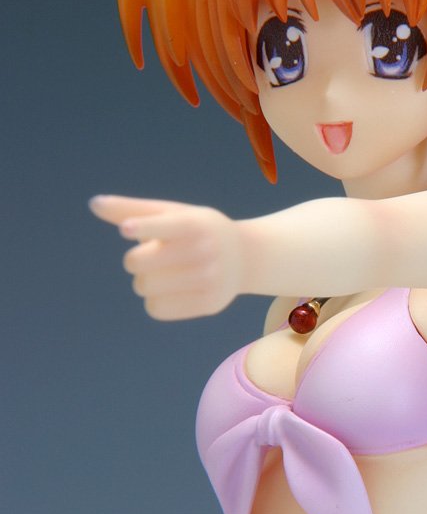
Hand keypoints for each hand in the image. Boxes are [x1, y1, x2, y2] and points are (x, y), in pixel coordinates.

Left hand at [89, 195, 243, 319]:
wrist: (245, 256)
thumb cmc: (197, 230)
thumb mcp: (173, 213)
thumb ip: (134, 210)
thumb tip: (93, 204)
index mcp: (194, 223)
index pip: (164, 226)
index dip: (143, 227)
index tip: (127, 229)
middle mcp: (204, 250)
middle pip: (138, 262)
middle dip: (135, 259)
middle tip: (152, 256)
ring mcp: (209, 279)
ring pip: (144, 287)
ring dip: (145, 281)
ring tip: (164, 273)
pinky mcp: (209, 303)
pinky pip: (156, 309)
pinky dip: (155, 301)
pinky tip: (171, 291)